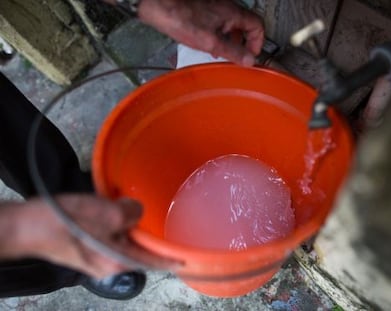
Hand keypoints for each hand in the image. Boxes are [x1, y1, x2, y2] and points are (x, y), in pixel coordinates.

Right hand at [4, 195, 160, 278]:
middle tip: (157, 218)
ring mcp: (96, 258)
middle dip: (146, 234)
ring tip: (132, 209)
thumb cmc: (68, 223)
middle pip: (138, 249)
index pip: (153, 262)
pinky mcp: (86, 249)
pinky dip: (114, 224)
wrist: (28, 226)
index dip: (170, 259)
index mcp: (118, 261)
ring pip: (122, 241)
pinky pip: (108, 237)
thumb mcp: (108, 214)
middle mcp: (110, 265)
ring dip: (128, 226)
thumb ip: (132, 213)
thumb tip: (136, 212)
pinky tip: (111, 208)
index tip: (186, 260)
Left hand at [138, 0, 263, 65]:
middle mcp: (226, 7)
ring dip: (230, 40)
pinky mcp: (202, 10)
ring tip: (221, 53)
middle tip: (237, 57)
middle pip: (245, 25)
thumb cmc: (181, 18)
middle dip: (243, 43)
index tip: (250, 56)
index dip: (258, 43)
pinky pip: (218, 23)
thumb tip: (249, 61)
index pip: (258, 25)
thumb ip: (232, 51)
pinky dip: (218, 35)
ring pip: (230, 25)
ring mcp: (214, 7)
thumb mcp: (211, 42)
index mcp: (233, 13)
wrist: (159, 5)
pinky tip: (207, 44)